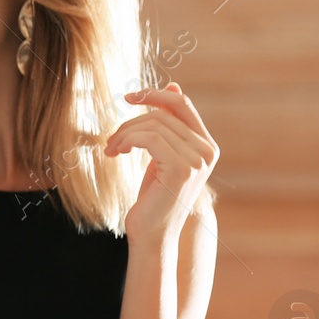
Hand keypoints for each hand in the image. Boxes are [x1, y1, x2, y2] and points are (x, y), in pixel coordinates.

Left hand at [104, 82, 218, 242]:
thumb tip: (173, 84)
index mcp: (206, 145)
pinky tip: (115, 153)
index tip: (128, 97)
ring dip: (124, 133)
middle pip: (163, 113)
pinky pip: (148, 138)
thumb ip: (169, 125)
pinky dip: (126, 140)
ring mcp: (197, 159)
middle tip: (111, 140)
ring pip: (153, 124)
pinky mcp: (181, 168)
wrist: (152, 234)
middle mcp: (207, 151)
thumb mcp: (160, 155)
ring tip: (111, 149)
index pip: (182, 103)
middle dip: (131, 122)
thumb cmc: (154, 197)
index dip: (155, 94)